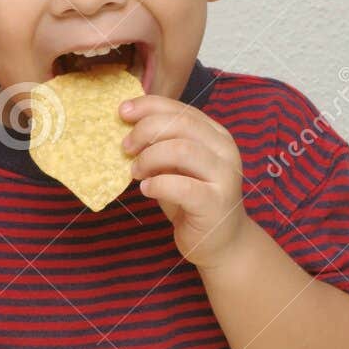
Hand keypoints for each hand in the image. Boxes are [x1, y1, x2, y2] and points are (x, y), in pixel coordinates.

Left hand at [120, 94, 251, 267]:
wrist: (221, 242)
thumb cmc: (193, 200)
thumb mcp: (176, 166)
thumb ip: (162, 144)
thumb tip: (127, 123)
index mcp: (216, 135)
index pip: (182, 109)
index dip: (150, 106)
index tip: (123, 111)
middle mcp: (225, 151)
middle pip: (181, 124)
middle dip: (146, 130)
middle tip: (126, 147)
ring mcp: (224, 177)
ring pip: (182, 150)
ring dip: (149, 157)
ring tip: (135, 171)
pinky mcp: (215, 203)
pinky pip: (181, 186)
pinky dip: (157, 184)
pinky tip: (146, 189)